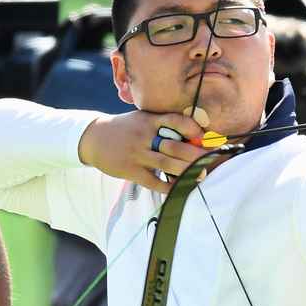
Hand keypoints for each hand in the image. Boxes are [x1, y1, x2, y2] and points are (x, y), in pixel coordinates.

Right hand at [78, 110, 208, 192]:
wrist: (94, 138)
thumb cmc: (126, 128)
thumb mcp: (142, 119)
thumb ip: (163, 123)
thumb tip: (195, 132)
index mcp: (149, 120)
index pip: (174, 120)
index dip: (191, 128)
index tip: (204, 135)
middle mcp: (144, 136)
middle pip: (175, 146)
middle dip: (196, 154)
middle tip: (211, 159)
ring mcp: (137, 154)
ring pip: (167, 164)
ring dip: (187, 171)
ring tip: (202, 174)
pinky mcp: (131, 170)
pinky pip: (153, 181)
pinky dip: (168, 186)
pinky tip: (180, 187)